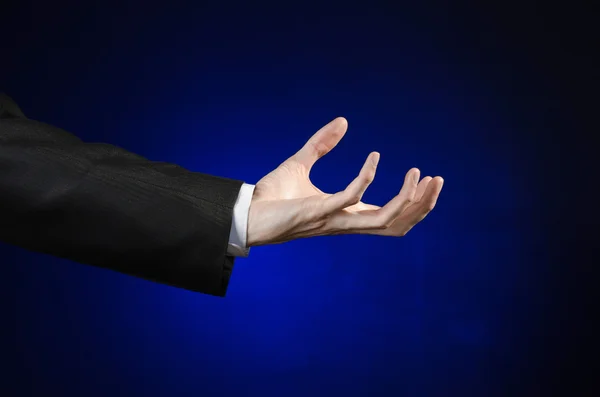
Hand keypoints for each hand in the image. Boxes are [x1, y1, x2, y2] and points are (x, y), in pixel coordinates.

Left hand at [246, 117, 443, 245]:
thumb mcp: (300, 163)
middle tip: (435, 179)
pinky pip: (351, 196)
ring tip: (418, 172)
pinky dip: (366, 176)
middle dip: (422, 205)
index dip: (412, 202)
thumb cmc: (271, 197)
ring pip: (385, 219)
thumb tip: (343, 120)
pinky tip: (372, 156)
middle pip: (397, 223)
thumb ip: (322, 144)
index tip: (424, 177)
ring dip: (407, 198)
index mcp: (346, 215)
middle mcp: (345, 221)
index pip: (389, 216)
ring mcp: (334, 218)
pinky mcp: (319, 211)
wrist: (245, 213)